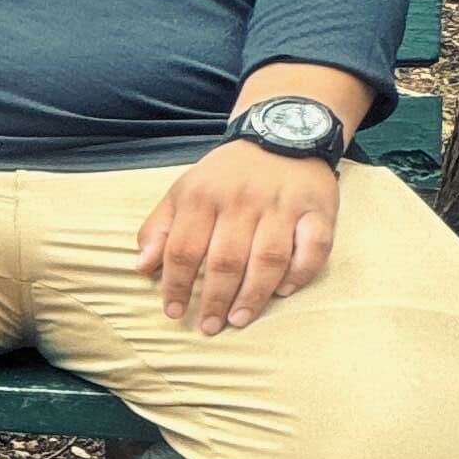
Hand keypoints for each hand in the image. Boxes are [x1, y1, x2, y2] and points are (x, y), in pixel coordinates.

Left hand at [136, 144, 340, 333]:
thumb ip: (159, 228)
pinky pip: (314, 247)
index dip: (176, 285)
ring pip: (268, 258)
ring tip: (239, 318)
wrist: (282, 131)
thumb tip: (141, 268)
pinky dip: (300, 272)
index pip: (184, 248)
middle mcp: (242, 200)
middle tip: (210, 326)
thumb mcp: (184, 191)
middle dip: (215, 298)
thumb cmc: (226, 175)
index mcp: (203, 196)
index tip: (174, 312)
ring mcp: (282, 205)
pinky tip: (283, 291)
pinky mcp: (318, 208)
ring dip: (253, 295)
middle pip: (226, 259)